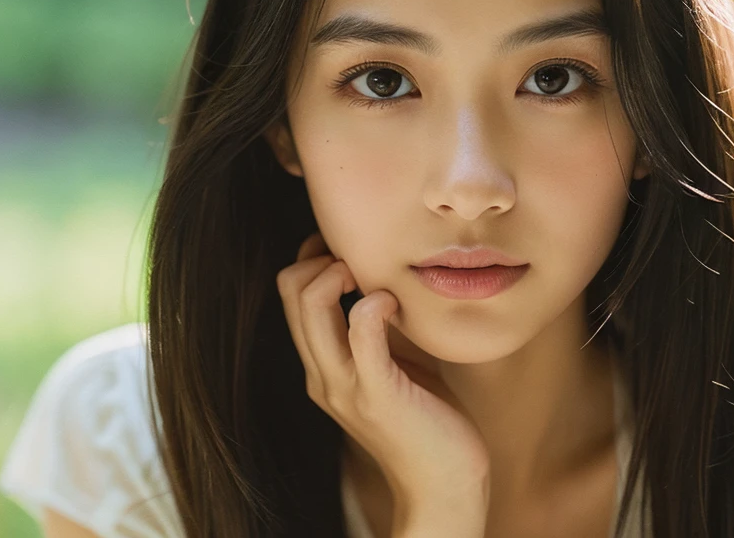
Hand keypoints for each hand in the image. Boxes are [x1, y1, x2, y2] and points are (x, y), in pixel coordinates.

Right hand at [276, 232, 491, 515]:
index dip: (316, 256)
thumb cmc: (426, 414)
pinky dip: (375, 303)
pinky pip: (361, 332)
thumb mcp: (392, 360)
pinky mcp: (377, 394)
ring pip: (311, 305)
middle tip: (362, 260)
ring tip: (372, 277)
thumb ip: (379, 327)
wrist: (443, 484)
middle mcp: (322, 373)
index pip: (290, 291)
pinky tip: (394, 302)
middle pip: (291, 290)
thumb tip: (384, 275)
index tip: (353, 250)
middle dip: (323, 256)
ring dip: (339, 272)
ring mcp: (344, 386)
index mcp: (322, 364)